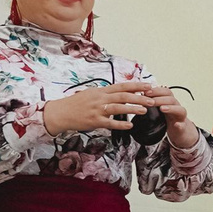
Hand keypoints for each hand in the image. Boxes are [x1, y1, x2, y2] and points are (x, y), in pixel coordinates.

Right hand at [43, 80, 165, 137]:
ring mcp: (97, 110)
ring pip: (118, 108)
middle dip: (139, 97)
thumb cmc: (77, 103)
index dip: (136, 86)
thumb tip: (122, 92)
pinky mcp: (94, 121)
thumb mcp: (92, 94)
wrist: (61, 112)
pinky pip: (110, 123)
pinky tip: (130, 125)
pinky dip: (121, 124)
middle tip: (152, 100)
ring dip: (132, 109)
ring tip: (144, 111)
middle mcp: (100, 98)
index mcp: (101, 91)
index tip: (149, 86)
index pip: (122, 86)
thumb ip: (107, 93)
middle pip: (123, 96)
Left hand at [137, 83, 201, 147]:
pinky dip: (180, 125)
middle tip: (150, 101)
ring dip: (171, 108)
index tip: (146, 92)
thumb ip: (153, 102)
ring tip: (162, 108)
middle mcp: (176, 107)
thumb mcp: (161, 108)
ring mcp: (180, 117)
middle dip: (160, 99)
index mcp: (170, 102)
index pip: (166, 92)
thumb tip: (140, 95)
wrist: (180, 130)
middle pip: (172, 99)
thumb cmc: (168, 118)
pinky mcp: (182, 128)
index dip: (157, 91)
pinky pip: (183, 126)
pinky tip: (177, 125)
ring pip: (180, 110)